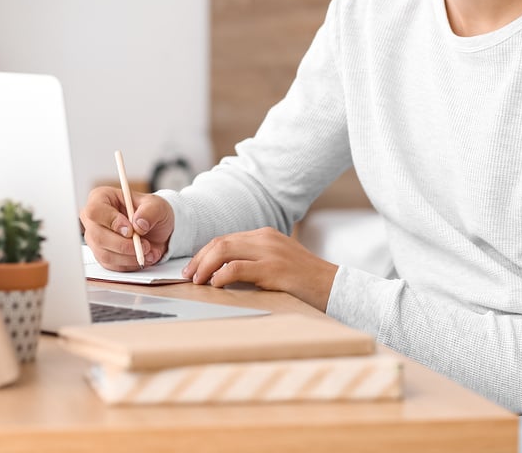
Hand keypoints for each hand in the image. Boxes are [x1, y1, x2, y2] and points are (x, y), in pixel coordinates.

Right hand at [80, 186, 174, 270]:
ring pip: (104, 254)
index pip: (95, 210)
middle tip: (144, 245)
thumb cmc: (151, 213)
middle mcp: (93, 219)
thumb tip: (138, 224)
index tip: (130, 230)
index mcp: (102, 198)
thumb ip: (149, 211)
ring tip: (147, 250)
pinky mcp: (101, 255)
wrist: (157, 230)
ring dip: (129, 256)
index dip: (112, 221)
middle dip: (124, 245)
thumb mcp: (157, 205)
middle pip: (97, 236)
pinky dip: (129, 264)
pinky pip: (111, 265)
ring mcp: (95, 238)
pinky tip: (141, 256)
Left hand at [182, 227, 337, 311]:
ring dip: (205, 266)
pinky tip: (215, 285)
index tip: (193, 267)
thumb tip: (223, 274)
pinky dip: (221, 276)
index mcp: (266, 235)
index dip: (205, 253)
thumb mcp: (277, 264)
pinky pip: (238, 268)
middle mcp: (266, 239)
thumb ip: (255, 262)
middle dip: (200, 258)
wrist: (333, 286)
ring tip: (197, 281)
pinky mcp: (274, 269)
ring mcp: (270, 252)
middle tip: (188, 275)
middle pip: (221, 242)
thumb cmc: (304, 281)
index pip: (226, 238)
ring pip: (225, 250)